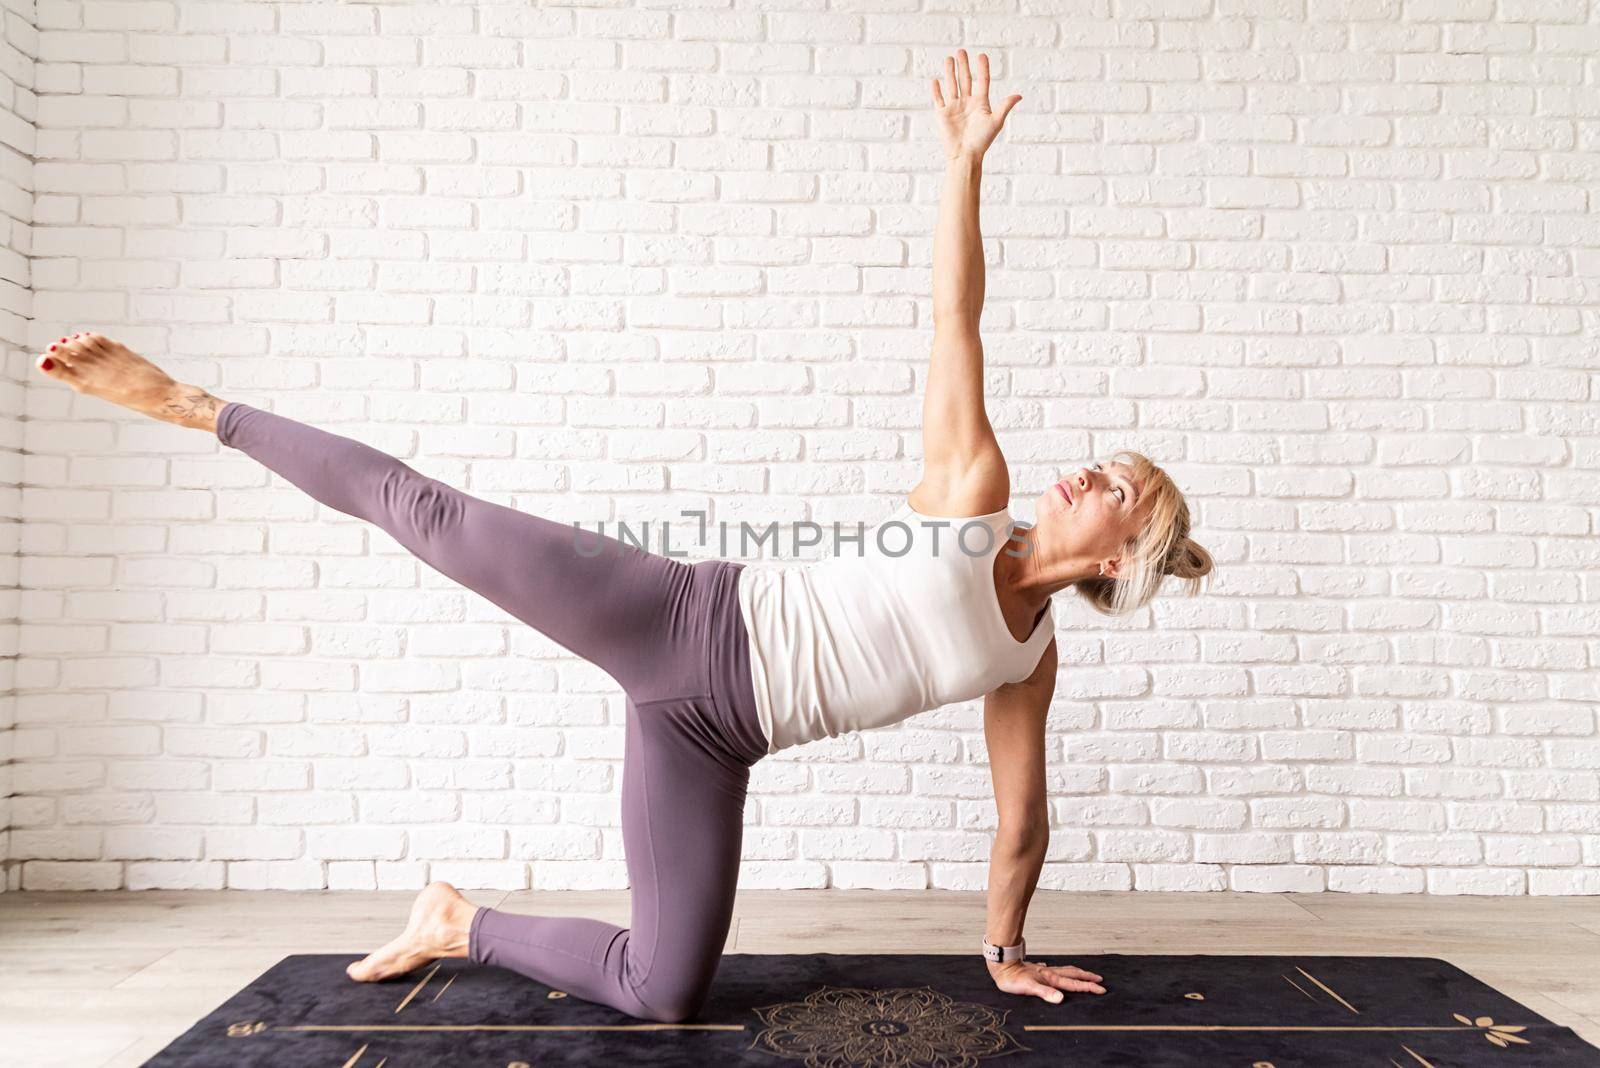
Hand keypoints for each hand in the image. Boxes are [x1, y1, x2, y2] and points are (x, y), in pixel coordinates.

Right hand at [931, 49, 1021, 160]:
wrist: (965, 155)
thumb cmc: (982, 141)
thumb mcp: (996, 121)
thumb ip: (1005, 106)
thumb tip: (1019, 95)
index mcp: (981, 103)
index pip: (982, 81)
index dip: (982, 69)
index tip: (982, 55)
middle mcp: (967, 103)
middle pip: (965, 80)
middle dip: (963, 66)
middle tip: (961, 51)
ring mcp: (954, 108)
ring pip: (951, 86)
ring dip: (950, 72)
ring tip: (949, 59)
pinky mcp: (942, 114)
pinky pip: (938, 99)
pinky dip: (936, 90)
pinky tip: (935, 80)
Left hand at [988, 958, 1105, 1003]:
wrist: (1002, 966)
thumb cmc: (1013, 979)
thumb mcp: (1029, 988)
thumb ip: (1045, 993)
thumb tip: (1061, 999)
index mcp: (1051, 979)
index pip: (1074, 984)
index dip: (1088, 987)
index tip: (1101, 989)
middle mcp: (1050, 973)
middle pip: (1073, 975)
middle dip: (1087, 978)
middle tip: (1100, 980)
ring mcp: (1044, 971)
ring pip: (1065, 971)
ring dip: (1077, 973)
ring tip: (1085, 974)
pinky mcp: (1037, 970)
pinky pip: (1054, 970)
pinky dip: (1060, 971)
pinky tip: (1056, 971)